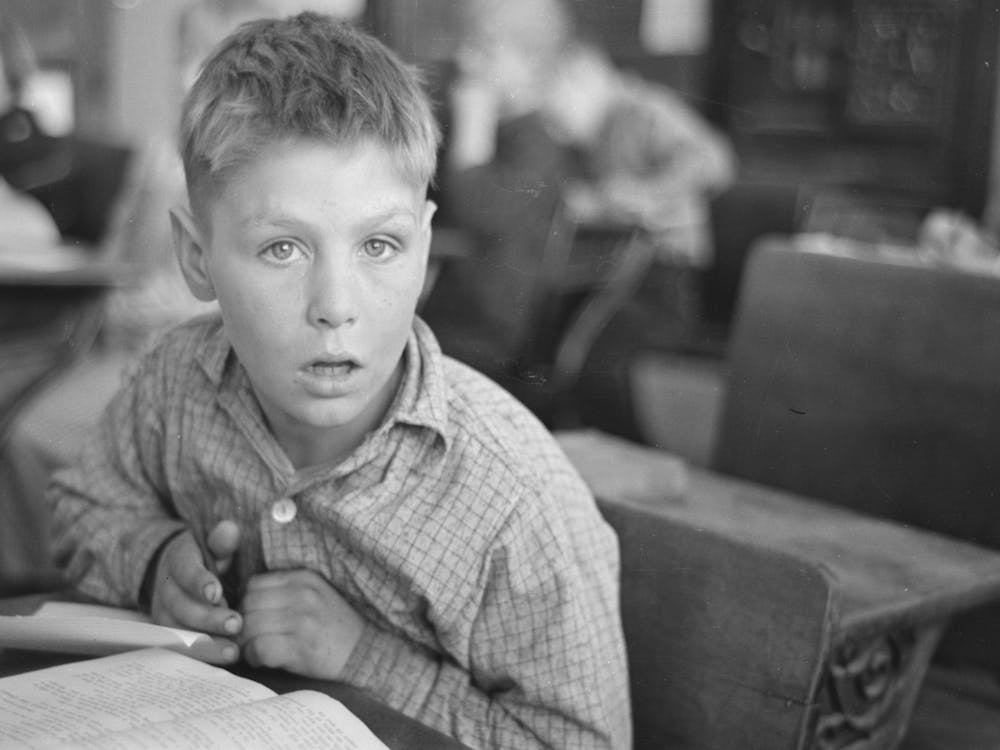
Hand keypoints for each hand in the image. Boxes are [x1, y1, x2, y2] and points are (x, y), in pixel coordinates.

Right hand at [148, 521, 242, 662]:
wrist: (173, 573)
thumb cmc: (202, 558)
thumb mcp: (210, 544)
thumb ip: (221, 540)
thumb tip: (230, 529)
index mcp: (177, 563)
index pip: (185, 572)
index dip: (199, 582)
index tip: (216, 592)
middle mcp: (166, 592)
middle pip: (182, 607)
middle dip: (209, 618)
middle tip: (236, 623)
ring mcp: (164, 616)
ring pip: (179, 634)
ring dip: (206, 644)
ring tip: (233, 651)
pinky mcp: (169, 636)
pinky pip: (182, 650)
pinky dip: (202, 657)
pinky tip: (223, 661)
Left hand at [239, 569, 363, 679]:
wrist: (365, 653)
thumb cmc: (334, 627)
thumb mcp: (316, 595)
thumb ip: (285, 592)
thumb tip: (243, 603)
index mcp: (304, 578)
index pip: (254, 584)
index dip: (246, 604)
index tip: (252, 619)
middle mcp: (302, 594)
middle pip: (248, 604)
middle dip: (242, 624)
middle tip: (248, 638)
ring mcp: (302, 620)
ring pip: (250, 626)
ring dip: (245, 642)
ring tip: (255, 650)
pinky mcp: (300, 647)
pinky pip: (260, 648)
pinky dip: (254, 657)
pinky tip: (263, 660)